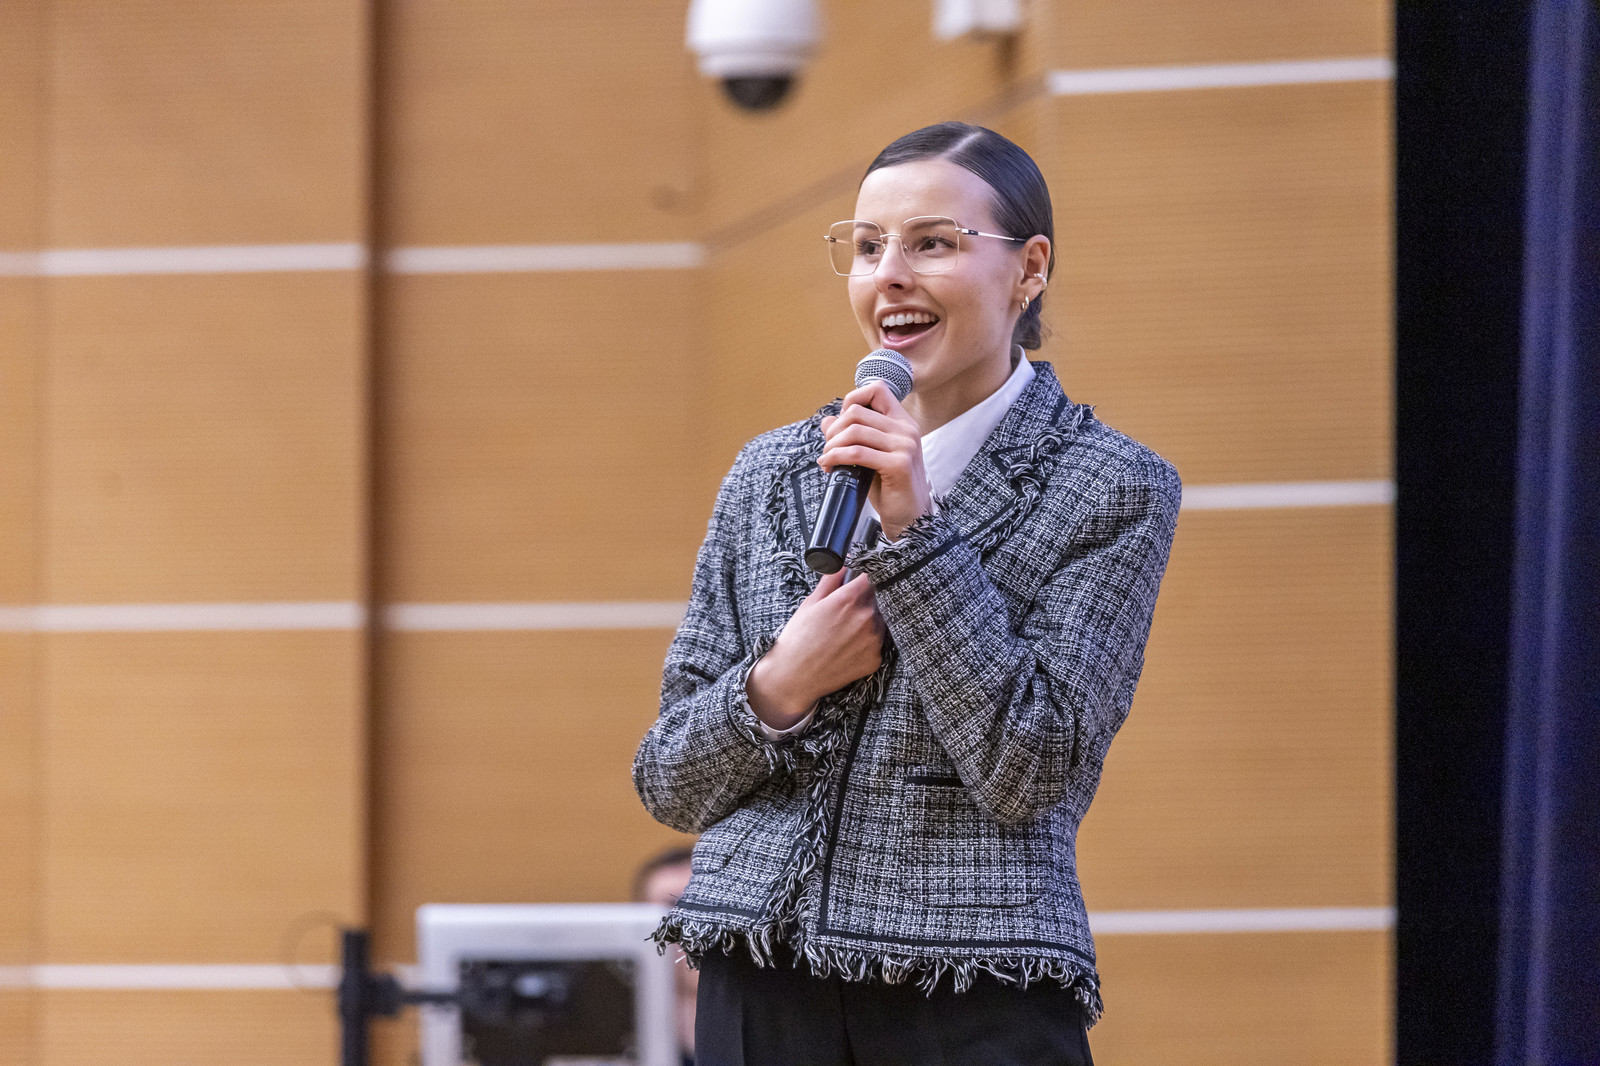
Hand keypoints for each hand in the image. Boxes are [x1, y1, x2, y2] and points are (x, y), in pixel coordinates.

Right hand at [745, 568, 884, 728]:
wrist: (794, 676)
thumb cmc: (798, 638)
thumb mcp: (811, 602)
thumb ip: (832, 579)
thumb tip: (844, 563)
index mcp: (849, 599)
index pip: (872, 577)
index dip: (866, 577)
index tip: (861, 580)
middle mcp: (866, 617)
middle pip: (877, 599)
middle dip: (865, 601)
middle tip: (846, 612)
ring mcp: (873, 640)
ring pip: (880, 621)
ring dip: (868, 621)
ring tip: (845, 632)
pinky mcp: (875, 659)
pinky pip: (877, 643)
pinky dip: (867, 643)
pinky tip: (848, 648)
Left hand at [819, 380, 933, 539]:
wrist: (910, 519)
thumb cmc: (891, 488)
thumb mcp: (870, 457)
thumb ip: (853, 436)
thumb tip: (827, 421)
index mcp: (902, 423)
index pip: (877, 389)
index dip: (852, 400)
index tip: (842, 424)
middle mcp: (906, 430)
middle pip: (856, 411)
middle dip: (833, 430)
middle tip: (828, 449)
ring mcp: (905, 446)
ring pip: (854, 431)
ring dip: (832, 446)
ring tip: (827, 460)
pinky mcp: (899, 465)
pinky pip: (857, 453)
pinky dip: (836, 457)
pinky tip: (830, 466)